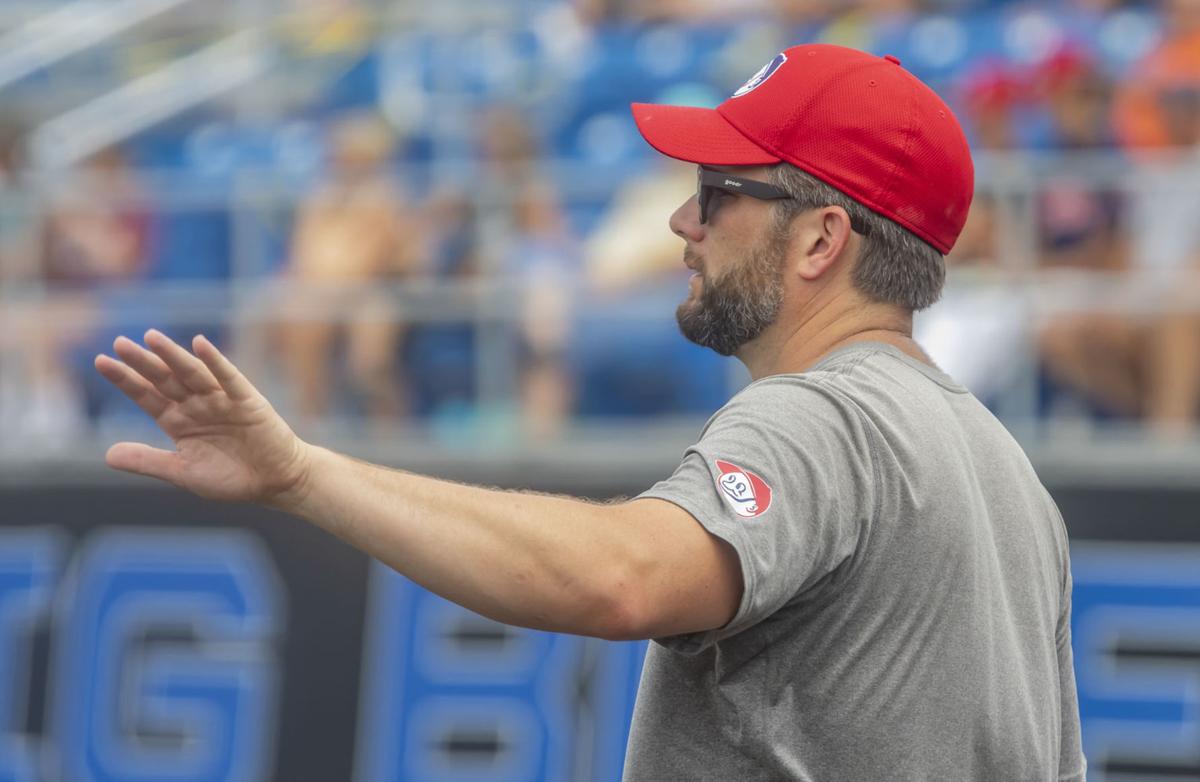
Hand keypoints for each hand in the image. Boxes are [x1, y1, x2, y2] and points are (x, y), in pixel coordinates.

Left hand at [95, 330, 312, 506]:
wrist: (276, 482)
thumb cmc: (232, 478)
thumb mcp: (183, 472)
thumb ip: (148, 461)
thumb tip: (107, 455)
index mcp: (179, 421)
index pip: (147, 395)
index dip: (125, 380)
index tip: (101, 362)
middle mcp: (197, 405)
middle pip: (165, 379)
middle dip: (143, 362)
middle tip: (119, 343)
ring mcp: (221, 400)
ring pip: (192, 374)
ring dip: (172, 355)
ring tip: (151, 338)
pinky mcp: (246, 401)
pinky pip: (228, 378)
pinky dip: (214, 361)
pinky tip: (199, 344)